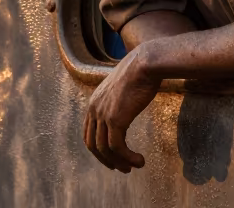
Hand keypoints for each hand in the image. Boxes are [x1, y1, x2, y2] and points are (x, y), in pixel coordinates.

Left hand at [83, 46, 161, 171]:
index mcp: (94, 102)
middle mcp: (94, 109)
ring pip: (105, 150)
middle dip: (106, 160)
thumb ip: (119, 99)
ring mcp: (102, 114)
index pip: (89, 133)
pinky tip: (139, 160)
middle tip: (122, 168)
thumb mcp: (123, 87)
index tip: (113, 158)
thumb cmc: (140, 72)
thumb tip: (127, 105)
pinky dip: (127, 158)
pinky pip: (117, 147)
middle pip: (92, 145)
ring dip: (120, 162)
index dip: (99, 150)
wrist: (145, 64)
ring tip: (134, 167)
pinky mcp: (115, 119)